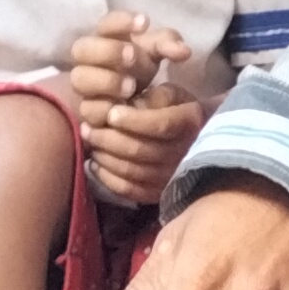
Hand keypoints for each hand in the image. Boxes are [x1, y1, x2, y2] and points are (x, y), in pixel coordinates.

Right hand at [67, 13, 189, 114]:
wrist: (126, 98)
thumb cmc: (139, 65)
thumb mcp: (155, 52)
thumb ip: (168, 45)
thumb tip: (184, 51)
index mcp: (105, 36)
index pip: (106, 22)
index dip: (122, 21)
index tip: (145, 22)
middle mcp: (87, 58)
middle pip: (81, 48)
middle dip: (108, 51)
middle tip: (132, 55)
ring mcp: (83, 84)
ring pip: (79, 78)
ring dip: (105, 81)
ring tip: (131, 86)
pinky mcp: (85, 109)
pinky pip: (86, 108)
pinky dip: (103, 108)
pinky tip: (121, 108)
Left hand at [86, 89, 207, 208]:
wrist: (200, 143)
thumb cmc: (181, 112)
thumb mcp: (174, 95)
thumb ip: (153, 98)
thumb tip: (129, 109)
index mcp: (190, 124)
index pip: (160, 125)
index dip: (132, 121)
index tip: (111, 113)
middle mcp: (182, 154)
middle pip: (138, 150)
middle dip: (107, 138)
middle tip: (88, 127)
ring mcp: (170, 177)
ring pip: (130, 170)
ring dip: (104, 156)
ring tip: (90, 142)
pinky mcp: (158, 193)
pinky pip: (128, 190)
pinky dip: (106, 177)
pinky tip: (95, 164)